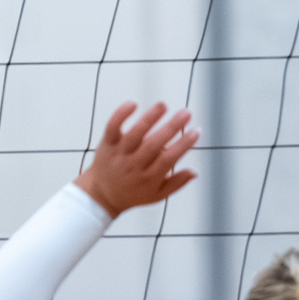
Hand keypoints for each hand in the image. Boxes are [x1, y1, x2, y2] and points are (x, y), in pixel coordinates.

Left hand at [77, 102, 198, 217]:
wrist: (102, 195)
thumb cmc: (134, 194)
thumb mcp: (157, 195)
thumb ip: (176, 183)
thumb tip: (195, 172)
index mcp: (149, 178)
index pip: (168, 159)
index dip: (183, 145)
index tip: (196, 132)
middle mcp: (134, 165)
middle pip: (154, 144)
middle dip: (172, 128)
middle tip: (186, 113)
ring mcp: (119, 153)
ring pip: (135, 134)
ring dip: (150, 118)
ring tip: (164, 105)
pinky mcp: (107, 143)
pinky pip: (112, 127)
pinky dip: (121, 114)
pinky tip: (134, 104)